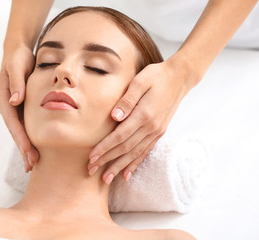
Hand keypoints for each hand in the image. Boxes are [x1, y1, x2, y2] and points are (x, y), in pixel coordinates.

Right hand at [0, 46, 38, 171]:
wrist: (18, 50)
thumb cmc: (19, 56)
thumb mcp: (18, 65)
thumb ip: (17, 82)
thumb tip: (15, 101)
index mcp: (3, 97)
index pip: (13, 122)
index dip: (21, 138)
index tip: (29, 152)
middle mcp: (6, 105)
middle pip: (15, 130)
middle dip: (23, 148)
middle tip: (31, 165)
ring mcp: (11, 107)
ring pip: (19, 130)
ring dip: (25, 146)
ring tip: (32, 163)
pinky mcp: (19, 106)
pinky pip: (23, 124)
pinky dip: (28, 137)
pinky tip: (34, 148)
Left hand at [87, 59, 194, 183]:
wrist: (180, 78)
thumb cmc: (156, 76)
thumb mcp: (140, 81)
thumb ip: (127, 100)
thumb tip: (114, 117)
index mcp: (144, 114)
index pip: (120, 136)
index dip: (105, 148)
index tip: (91, 156)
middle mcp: (151, 127)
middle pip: (125, 149)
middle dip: (107, 160)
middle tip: (91, 170)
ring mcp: (156, 132)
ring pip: (135, 154)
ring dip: (119, 167)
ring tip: (106, 179)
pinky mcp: (159, 133)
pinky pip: (146, 152)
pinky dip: (135, 164)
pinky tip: (127, 174)